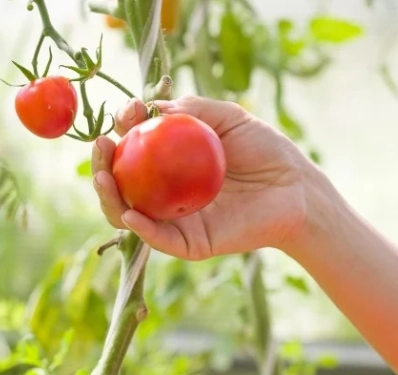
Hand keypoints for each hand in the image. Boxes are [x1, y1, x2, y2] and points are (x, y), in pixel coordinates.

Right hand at [90, 95, 332, 259]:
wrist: (297, 188)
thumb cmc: (266, 151)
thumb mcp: (227, 118)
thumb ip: (193, 111)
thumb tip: (154, 108)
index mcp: (170, 162)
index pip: (132, 148)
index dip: (122, 129)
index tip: (128, 112)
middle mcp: (166, 192)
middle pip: (120, 184)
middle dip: (101, 165)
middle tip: (101, 145)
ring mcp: (176, 219)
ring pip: (128, 215)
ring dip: (108, 198)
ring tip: (103, 178)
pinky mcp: (192, 243)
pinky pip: (160, 239)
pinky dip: (141, 229)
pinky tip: (130, 213)